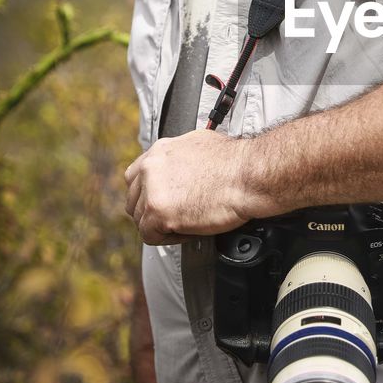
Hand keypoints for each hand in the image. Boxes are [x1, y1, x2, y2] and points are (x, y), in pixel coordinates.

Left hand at [124, 130, 250, 245]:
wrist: (248, 175)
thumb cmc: (236, 162)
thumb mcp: (200, 144)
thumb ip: (179, 158)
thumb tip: (182, 167)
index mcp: (160, 151)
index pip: (135, 176)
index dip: (147, 193)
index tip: (161, 201)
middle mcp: (151, 168)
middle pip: (133, 199)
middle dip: (151, 212)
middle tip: (173, 217)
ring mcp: (152, 190)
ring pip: (141, 220)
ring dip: (161, 226)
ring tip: (186, 224)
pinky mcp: (159, 212)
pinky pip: (150, 236)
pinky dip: (168, 238)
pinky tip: (187, 231)